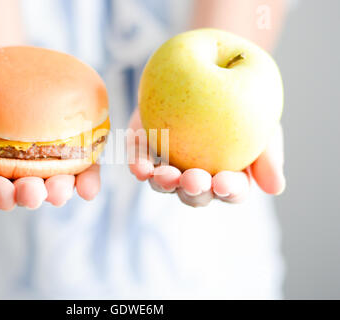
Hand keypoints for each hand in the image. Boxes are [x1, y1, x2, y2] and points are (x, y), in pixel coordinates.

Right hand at [0, 110, 100, 210]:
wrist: (1, 73)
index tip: (1, 192)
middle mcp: (21, 173)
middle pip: (26, 191)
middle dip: (30, 195)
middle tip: (33, 193)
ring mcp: (48, 164)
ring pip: (56, 183)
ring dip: (60, 191)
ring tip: (61, 189)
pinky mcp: (73, 152)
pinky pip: (83, 169)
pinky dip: (87, 181)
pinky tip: (89, 190)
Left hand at [128, 109, 284, 206]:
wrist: (211, 70)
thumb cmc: (242, 102)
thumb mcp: (261, 123)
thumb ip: (268, 154)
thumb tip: (276, 188)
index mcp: (228, 176)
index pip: (231, 191)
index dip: (229, 190)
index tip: (225, 183)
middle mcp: (198, 176)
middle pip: (195, 193)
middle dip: (194, 190)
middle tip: (193, 180)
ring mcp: (169, 164)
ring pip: (164, 183)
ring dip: (164, 183)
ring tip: (164, 176)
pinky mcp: (146, 149)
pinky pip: (140, 160)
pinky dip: (138, 165)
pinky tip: (139, 166)